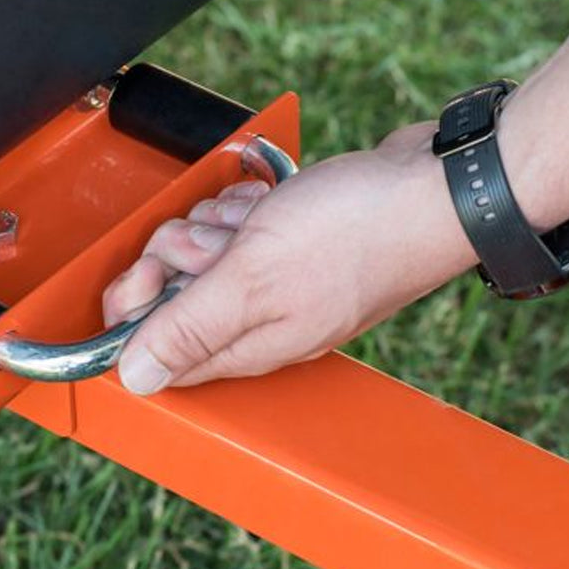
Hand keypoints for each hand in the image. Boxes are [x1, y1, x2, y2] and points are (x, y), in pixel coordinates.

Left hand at [102, 122, 476, 394]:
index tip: (149, 271)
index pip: (160, 350)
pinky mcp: (291, 247)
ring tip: (254, 218)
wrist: (434, 190)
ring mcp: (277, 284)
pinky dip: (245, 209)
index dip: (138, 308)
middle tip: (216, 240)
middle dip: (183, 253)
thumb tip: (134, 378)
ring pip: (205, 254)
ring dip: (217, 224)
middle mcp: (260, 323)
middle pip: (177, 294)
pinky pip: (239, 228)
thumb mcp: (252, 279)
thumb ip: (188, 328)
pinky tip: (268, 202)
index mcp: (248, 346)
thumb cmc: (354, 234)